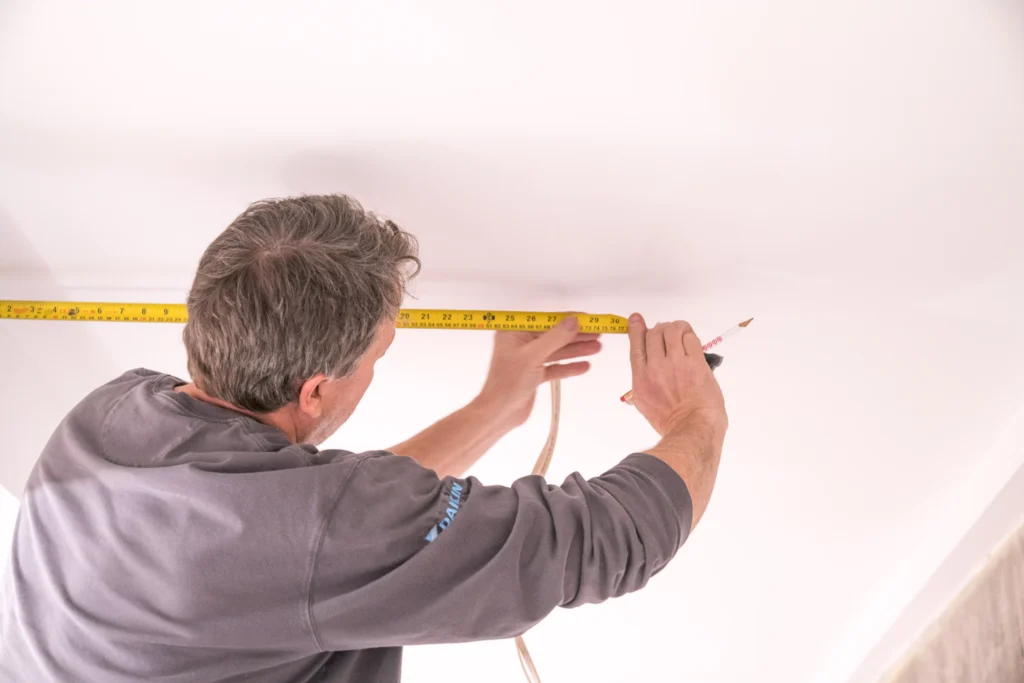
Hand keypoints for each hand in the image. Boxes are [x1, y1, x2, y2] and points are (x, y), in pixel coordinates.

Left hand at [478, 316, 601, 426]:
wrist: (499, 414)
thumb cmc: (508, 383)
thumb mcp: (533, 356)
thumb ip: (555, 338)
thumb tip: (574, 321)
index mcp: (514, 332)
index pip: (546, 321)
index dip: (568, 318)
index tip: (588, 318)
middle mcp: (521, 343)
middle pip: (554, 335)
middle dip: (576, 335)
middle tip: (599, 333)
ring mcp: (528, 359)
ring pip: (556, 351)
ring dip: (576, 350)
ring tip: (597, 347)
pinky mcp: (534, 375)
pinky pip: (555, 367)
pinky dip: (569, 366)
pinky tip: (585, 366)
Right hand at [627, 313, 726, 436]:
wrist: (693, 427)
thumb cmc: (670, 422)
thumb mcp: (645, 405)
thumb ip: (642, 385)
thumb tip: (644, 374)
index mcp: (641, 378)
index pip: (636, 345)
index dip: (636, 328)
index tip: (637, 319)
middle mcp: (655, 368)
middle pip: (653, 334)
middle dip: (660, 329)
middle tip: (667, 333)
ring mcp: (676, 363)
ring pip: (672, 330)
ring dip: (676, 327)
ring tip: (680, 332)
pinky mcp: (695, 363)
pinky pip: (690, 338)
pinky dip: (689, 335)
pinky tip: (690, 339)